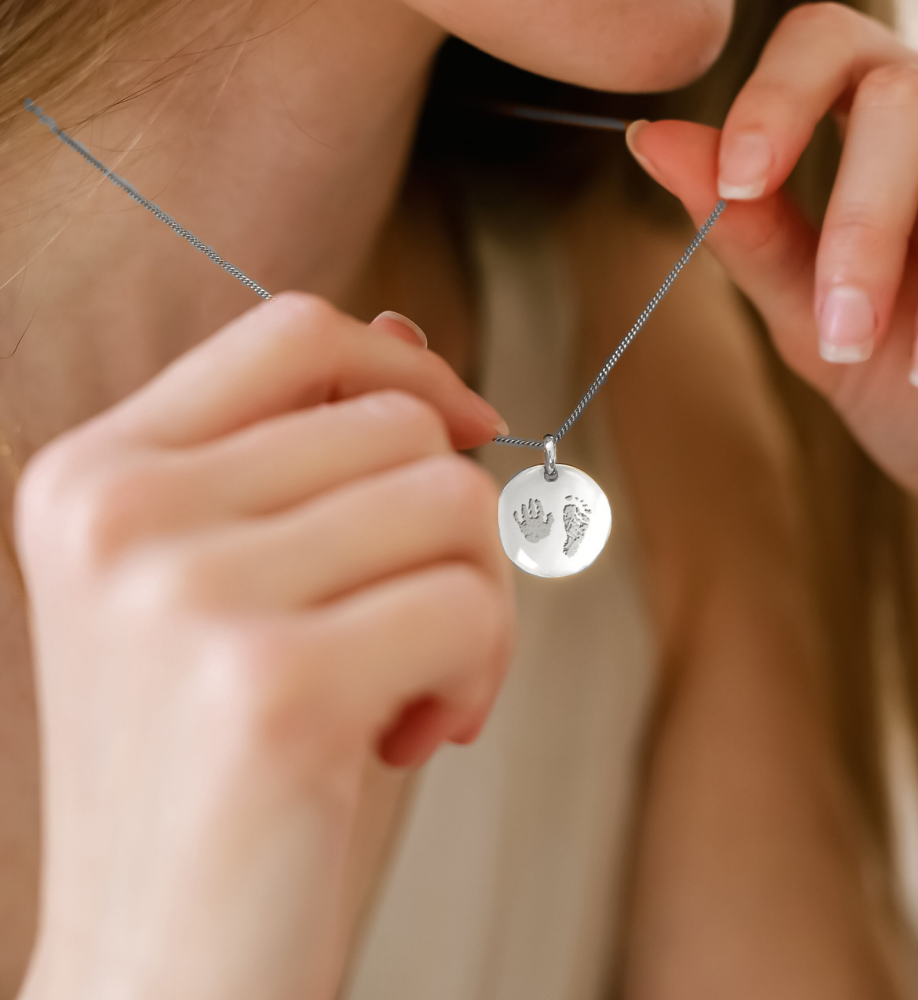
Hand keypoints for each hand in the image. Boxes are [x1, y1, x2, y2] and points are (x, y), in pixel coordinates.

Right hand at [16, 294, 512, 999]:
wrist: (157, 979)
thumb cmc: (215, 775)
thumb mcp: (227, 588)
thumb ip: (306, 452)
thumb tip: (408, 335)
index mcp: (92, 476)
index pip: (290, 331)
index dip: (402, 366)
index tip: (466, 428)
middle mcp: (117, 515)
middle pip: (397, 424)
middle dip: (450, 529)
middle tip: (415, 634)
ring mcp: (181, 595)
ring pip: (450, 502)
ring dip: (473, 605)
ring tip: (409, 691)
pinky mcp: (269, 687)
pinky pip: (466, 603)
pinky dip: (476, 671)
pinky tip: (411, 740)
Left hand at [628, 3, 917, 545]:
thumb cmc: (917, 381)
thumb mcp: (814, 317)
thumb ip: (748, 231)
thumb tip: (650, 139)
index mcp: (880, 114)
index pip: (824, 43)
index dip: (778, 96)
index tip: (742, 182)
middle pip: (904, 91)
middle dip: (864, 224)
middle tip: (847, 334)